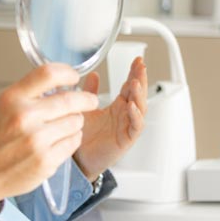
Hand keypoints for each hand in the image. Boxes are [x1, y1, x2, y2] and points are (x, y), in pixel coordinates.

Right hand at [0, 63, 98, 203]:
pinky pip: (73, 142)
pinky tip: (59, 140)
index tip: (74, 77)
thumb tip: (61, 83)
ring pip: (76, 122)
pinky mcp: (46, 160)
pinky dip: (71, 139)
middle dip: (86, 100)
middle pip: (71, 99)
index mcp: (13, 98)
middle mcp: (25, 116)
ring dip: (75, 122)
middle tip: (90, 101)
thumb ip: (30, 92)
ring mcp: (37, 140)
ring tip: (64, 125)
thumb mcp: (4, 105)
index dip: (67, 73)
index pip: (48, 74)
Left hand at [74, 57, 147, 179]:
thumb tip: (93, 74)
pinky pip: (135, 127)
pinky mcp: (126, 140)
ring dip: (139, 95)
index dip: (135, 73)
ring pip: (140, 108)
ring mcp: (127, 127)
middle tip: (141, 66)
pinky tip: (132, 107)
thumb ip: (89, 92)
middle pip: (138, 94)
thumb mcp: (85, 109)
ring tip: (135, 83)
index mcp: (117, 107)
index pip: (130, 86)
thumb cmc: (83, 136)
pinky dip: (136, 116)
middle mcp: (124, 115)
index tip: (138, 60)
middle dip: (140, 79)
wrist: (78, 160)